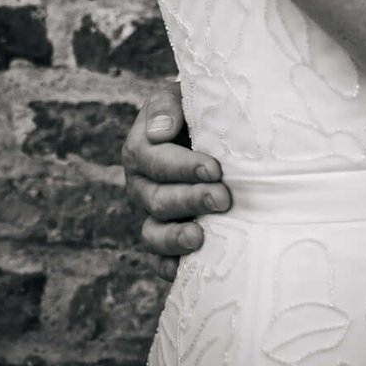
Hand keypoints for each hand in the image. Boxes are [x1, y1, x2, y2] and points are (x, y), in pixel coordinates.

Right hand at [120, 82, 229, 270]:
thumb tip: (160, 132)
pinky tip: (188, 269)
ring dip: (175, 238)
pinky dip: (171, 267)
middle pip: (157, 199)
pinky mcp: (168, 240)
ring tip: (200, 238)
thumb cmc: (201, 111)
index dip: (183, 167)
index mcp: (141, 149)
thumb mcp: (183, 97)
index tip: (215, 168)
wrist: (220, 130)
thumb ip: (167, 106)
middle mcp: (142, 186)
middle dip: (190, 199)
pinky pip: (161, 260)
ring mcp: (154, 215)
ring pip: (153, 234)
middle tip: (223, 197)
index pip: (154, 160)